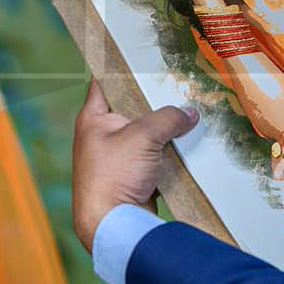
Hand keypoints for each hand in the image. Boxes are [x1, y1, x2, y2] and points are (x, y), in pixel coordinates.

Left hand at [71, 80, 198, 251]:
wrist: (114, 227)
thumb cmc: (114, 177)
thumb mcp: (143, 137)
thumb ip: (168, 118)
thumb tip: (190, 113)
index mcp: (93, 119)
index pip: (105, 82)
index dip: (122, 68)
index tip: (144, 57)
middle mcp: (102, 136)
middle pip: (132, 108)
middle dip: (155, 101)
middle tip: (179, 85)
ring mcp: (118, 158)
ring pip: (146, 134)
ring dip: (165, 130)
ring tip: (190, 112)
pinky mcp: (133, 177)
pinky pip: (154, 157)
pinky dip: (168, 152)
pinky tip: (189, 143)